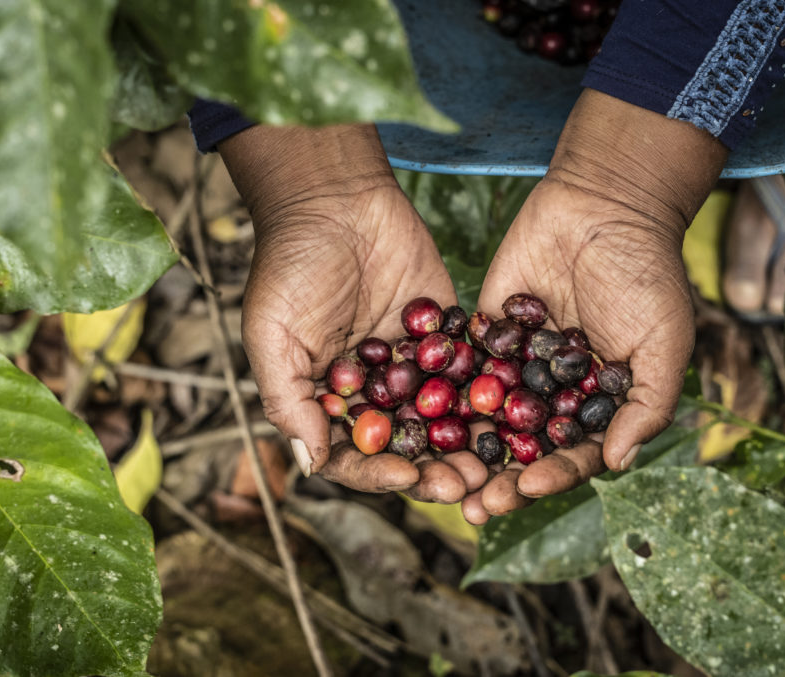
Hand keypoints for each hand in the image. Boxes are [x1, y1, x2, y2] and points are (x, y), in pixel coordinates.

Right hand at [220, 124, 482, 500]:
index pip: (355, 454)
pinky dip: (489, 392)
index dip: (378, 472)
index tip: (405, 476)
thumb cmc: (291, 264)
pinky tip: (511, 410)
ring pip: (445, 418)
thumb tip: (312, 464)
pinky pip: (471, 369)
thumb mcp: (273, 335)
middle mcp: (375, 391)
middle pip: (408, 446)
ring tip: (492, 461)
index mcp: (331, 400)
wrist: (334, 198)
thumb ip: (288, 400)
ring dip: (467, 443)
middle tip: (463, 483)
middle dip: (434, 468)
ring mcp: (414, 365)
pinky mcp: (448, 335)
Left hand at [462, 91, 728, 523]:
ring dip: (465, 451)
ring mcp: (516, 365)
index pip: (571, 454)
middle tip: (473, 505)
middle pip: (521, 448)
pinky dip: (441, 394)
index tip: (526, 490)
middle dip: (499, 479)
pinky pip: (461, 368)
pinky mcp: (484, 334)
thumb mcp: (664, 343)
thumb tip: (616, 463)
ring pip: (487, 418)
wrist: (605, 204)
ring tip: (438, 475)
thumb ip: (646, 404)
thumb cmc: (646, 275)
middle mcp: (552, 393)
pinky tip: (416, 417)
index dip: (551, 476)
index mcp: (596, 404)